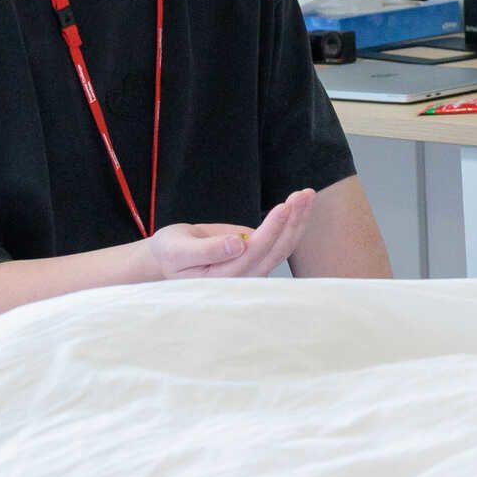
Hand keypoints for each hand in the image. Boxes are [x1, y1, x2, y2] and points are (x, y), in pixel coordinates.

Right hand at [145, 189, 313, 281]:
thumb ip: (206, 251)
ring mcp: (254, 271)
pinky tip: (301, 204)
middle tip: (302, 195)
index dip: (271, 231)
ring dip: (298, 220)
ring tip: (306, 195)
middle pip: (275, 250)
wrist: (170, 256)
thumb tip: (237, 246)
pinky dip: (294, 222)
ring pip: (283, 246)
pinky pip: (282, 242)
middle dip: (291, 221)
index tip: (283, 207)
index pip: (253, 254)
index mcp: (222, 281)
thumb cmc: (170, 253)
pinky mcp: (260, 259)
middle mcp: (244, 280)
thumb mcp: (178, 250)